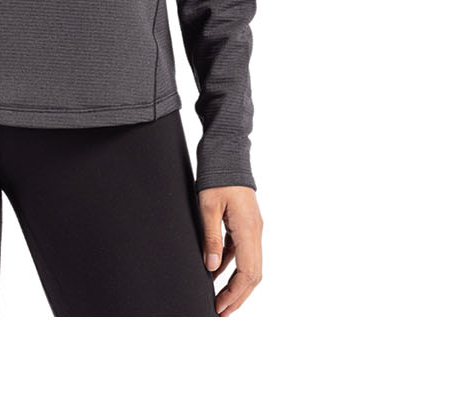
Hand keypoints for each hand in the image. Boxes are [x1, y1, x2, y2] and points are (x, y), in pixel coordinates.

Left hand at [199, 185, 262, 315]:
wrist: (228, 151)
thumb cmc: (218, 174)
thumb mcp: (208, 206)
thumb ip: (210, 238)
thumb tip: (211, 268)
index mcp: (249, 230)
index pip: (248, 273)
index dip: (234, 293)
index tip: (219, 306)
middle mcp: (255, 231)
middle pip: (253, 274)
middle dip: (238, 295)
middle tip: (221, 311)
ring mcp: (253, 228)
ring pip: (250, 264)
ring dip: (236, 284)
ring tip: (220, 298)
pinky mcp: (246, 223)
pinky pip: (242, 251)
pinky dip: (232, 266)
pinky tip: (217, 272)